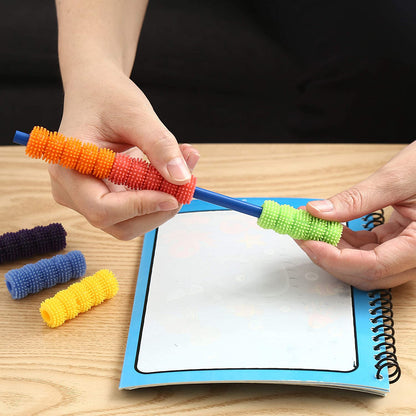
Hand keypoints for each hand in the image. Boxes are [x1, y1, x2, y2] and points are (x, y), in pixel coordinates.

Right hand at [49, 64, 199, 239]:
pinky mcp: (103, 196)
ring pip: (129, 222)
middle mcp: (71, 189)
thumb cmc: (106, 96)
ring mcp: (85, 196)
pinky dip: (156, 197)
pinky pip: (133, 210)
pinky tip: (170, 172)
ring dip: (161, 204)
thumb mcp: (136, 114)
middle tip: (185, 185)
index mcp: (69, 168)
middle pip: (118, 224)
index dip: (140, 207)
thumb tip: (181, 179)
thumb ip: (159, 146)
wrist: (95, 90)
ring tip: (183, 168)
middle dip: (156, 209)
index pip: (102, 208)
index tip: (172, 195)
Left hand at [296, 141, 415, 289]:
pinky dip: (345, 242)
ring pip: (364, 266)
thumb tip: (317, 212)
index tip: (306, 240)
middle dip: (329, 256)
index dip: (335, 258)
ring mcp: (410, 253)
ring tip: (311, 227)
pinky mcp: (401, 244)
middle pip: (367, 273)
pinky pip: (369, 253)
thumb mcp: (398, 178)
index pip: (374, 266)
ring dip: (334, 250)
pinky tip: (330, 227)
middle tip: (301, 232)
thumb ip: (356, 199)